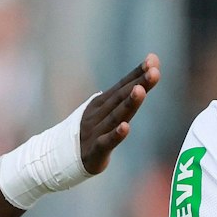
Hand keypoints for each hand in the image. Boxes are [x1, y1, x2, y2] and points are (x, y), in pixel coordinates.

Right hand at [79, 55, 160, 174]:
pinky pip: (105, 142)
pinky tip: (125, 127)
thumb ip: (127, 93)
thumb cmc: (92, 130)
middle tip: (154, 71)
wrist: (61, 157)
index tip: (153, 60)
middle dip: (138, 83)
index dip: (137, 73)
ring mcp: (95, 131)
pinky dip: (115, 135)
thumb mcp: (107, 111)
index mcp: (102, 103)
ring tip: (140, 90)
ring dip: (128, 103)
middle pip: (121, 97)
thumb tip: (148, 68)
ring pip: (115, 116)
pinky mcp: (94, 151)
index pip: (122, 85)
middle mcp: (98, 114)